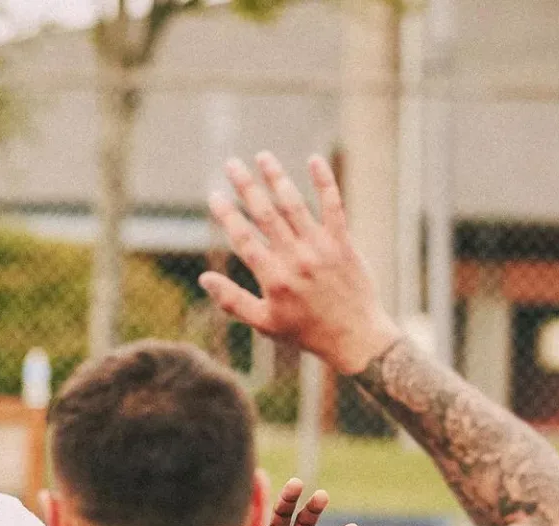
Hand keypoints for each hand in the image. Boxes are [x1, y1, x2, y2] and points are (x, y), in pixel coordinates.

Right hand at [199, 152, 404, 375]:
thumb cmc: (306, 332)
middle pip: (265, 214)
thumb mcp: (264, 323)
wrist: (355, 336)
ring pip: (294, 205)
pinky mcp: (342, 242)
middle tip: (231, 164)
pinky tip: (313, 160)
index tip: (214, 195)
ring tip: (263, 156)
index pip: (243, 239)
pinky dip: (324, 182)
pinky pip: (333, 206)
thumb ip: (232, 300)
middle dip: (246, 187)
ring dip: (277, 178)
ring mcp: (320, 248)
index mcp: (273, 277)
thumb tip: (204, 278)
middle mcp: (295, 258)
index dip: (226, 215)